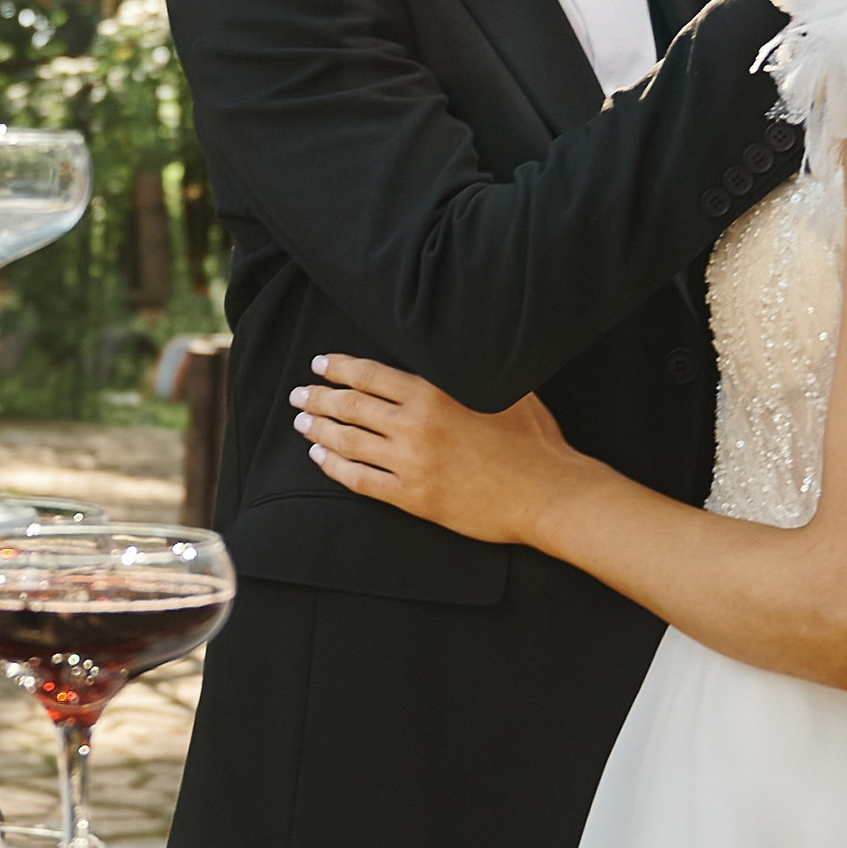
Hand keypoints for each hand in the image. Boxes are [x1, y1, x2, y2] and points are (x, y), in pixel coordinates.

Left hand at [292, 356, 590, 546]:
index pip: (371, 375)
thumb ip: (468, 371)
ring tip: (302, 423)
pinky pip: (360, 481)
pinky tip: (321, 458)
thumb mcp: (504, 388)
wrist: (547, 494)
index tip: (321, 365)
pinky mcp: (412, 497)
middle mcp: (414, 426)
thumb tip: (452, 350)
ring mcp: (410, 464)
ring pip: (348, 442)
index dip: (340, 368)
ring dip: (319, 430)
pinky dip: (335, 467)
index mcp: (434, 393)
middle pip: (350, 407)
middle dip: (318, 398)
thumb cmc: (534, 440)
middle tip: (299, 394)